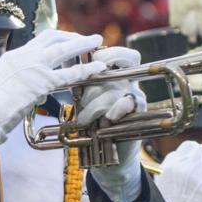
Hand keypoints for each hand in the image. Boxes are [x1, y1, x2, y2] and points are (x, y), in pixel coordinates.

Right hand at [0, 30, 105, 148]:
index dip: (59, 38)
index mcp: (16, 54)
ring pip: (64, 50)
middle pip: (54, 38)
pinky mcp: (43, 81)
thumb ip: (24, 78)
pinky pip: (69, 73)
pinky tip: (97, 68)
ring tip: (97, 43)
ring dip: (83, 45)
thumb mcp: (7, 81)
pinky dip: (86, 69)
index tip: (70, 40)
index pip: (41, 39)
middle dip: (73, 36)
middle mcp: (25, 55)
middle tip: (89, 38)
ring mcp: (35, 66)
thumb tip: (38, 88)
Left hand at [82, 47, 149, 201]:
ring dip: (97, 102)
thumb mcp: (84, 96)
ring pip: (118, 86)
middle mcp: (128, 81)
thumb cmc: (93, 120)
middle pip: (129, 57)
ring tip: (85, 118)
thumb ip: (78, 78)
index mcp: (115, 74)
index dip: (108, 51)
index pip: (120, 52)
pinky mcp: (139, 111)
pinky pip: (130, 102)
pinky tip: (109, 117)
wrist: (106, 151)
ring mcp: (135, 95)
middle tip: (95, 70)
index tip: (93, 56)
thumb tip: (61, 58)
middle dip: (110, 59)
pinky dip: (117, 108)